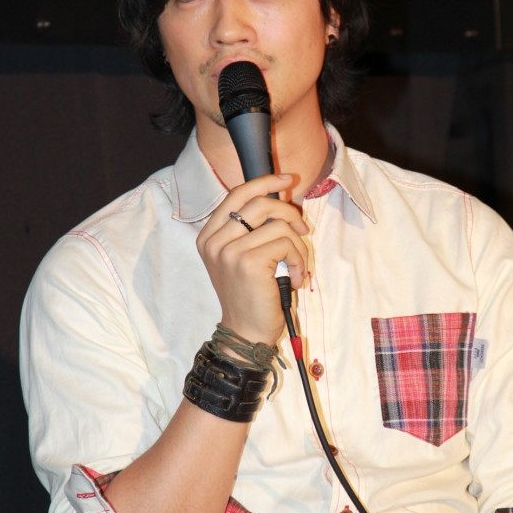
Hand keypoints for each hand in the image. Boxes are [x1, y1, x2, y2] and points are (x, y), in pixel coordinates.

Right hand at [197, 173, 308, 344]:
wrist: (245, 332)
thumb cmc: (250, 296)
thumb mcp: (241, 257)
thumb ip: (251, 229)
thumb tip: (280, 198)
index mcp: (209, 236)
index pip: (237, 194)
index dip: (264, 182)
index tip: (286, 179)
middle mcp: (214, 241)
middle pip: (260, 202)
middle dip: (290, 213)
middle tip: (302, 231)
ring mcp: (229, 251)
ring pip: (278, 225)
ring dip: (297, 246)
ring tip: (296, 266)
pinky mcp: (248, 263)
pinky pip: (286, 244)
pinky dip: (298, 261)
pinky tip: (294, 278)